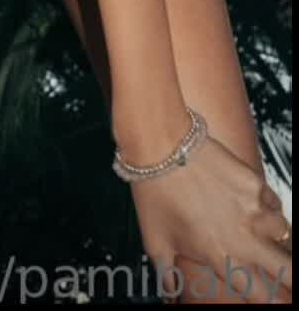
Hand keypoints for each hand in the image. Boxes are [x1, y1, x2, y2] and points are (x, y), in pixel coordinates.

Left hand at [128, 133, 292, 304]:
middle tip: (287, 276)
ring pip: (283, 233)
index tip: (273, 298)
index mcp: (221, 257)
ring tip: (259, 231)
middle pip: (288, 272)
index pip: (261, 295)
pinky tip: (251, 203)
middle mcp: (244, 238)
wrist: (161, 146)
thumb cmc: (155, 193)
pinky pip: (273, 202)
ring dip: (275, 235)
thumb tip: (169, 294)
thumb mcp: (156, 243)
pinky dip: (267, 206)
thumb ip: (168, 276)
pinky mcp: (255, 183)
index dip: (270, 300)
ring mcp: (254, 210)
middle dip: (290, 278)